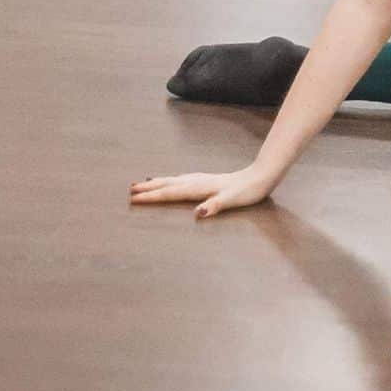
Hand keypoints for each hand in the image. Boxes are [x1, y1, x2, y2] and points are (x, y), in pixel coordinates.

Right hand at [129, 164, 275, 218]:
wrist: (260, 177)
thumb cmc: (247, 191)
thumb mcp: (232, 200)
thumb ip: (215, 205)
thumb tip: (198, 213)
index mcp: (199, 188)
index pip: (170, 193)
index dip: (151, 197)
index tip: (133, 199)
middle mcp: (197, 181)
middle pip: (168, 184)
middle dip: (149, 188)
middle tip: (130, 190)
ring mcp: (201, 179)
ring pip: (173, 180)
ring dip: (157, 182)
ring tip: (143, 183)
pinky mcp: (207, 180)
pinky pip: (181, 180)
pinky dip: (171, 181)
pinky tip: (172, 181)